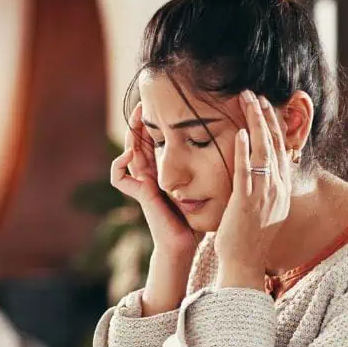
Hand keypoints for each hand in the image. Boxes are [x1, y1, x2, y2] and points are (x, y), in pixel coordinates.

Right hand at [111, 103, 200, 259]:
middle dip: (138, 123)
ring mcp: (142, 185)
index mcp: (163, 171)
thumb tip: (227, 141)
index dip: (152, 123)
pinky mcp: (141, 195)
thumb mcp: (204, 185)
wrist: (186, 243)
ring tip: (137, 118)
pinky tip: (131, 153)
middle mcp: (150, 176)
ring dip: (129, 135)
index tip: (159, 105)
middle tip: (143, 104)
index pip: (152, 141)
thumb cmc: (197, 217)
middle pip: (136, 142)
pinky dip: (120, 165)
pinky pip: (119, 178)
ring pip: (127, 154)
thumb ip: (207, 167)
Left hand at [215, 91, 291, 288]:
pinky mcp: (247, 203)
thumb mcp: (263, 210)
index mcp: (282, 191)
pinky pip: (246, 173)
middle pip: (275, 145)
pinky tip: (238, 133)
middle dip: (265, 117)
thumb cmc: (248, 239)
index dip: (275, 126)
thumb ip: (264, 189)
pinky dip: (243, 152)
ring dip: (255, 124)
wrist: (244, 264)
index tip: (266, 107)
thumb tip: (261, 173)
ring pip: (263, 153)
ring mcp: (264, 196)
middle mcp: (277, 190)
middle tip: (255, 94)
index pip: (282, 151)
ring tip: (247, 101)